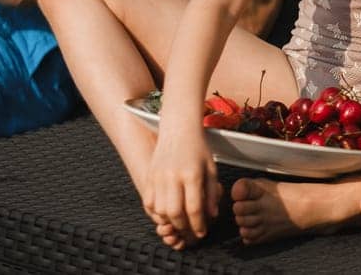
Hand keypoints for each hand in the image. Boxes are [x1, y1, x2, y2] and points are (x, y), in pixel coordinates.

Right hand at [143, 126, 220, 249]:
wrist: (178, 128)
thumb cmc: (198, 147)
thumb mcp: (211, 168)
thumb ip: (212, 193)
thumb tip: (212, 215)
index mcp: (192, 174)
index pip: (194, 207)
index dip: (198, 224)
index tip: (202, 231)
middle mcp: (173, 177)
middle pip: (175, 212)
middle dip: (183, 227)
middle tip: (189, 230)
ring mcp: (158, 177)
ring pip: (160, 210)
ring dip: (169, 221)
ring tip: (179, 222)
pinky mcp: (149, 177)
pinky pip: (149, 202)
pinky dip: (156, 212)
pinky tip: (166, 212)